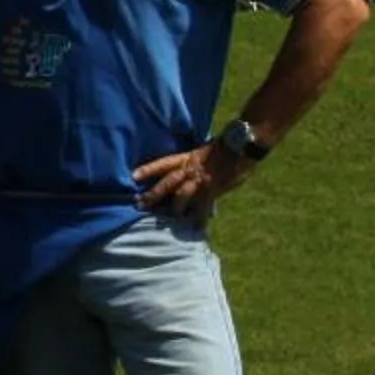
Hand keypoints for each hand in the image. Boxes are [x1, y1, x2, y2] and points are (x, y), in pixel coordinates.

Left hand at [132, 141, 249, 221]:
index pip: (163, 163)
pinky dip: (200, 219)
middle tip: (139, 204)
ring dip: (173, 208)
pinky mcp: (212, 190)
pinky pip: (204, 207)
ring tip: (164, 220)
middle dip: (153, 194)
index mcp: (187, 158)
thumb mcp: (204, 151)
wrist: (241, 145)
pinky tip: (198, 228)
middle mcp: (190, 169)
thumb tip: (188, 172)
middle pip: (167, 182)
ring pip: (181, 195)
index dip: (148, 169)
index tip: (133, 176)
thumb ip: (195, 163)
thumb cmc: (225, 146)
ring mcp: (200, 180)